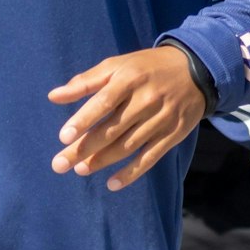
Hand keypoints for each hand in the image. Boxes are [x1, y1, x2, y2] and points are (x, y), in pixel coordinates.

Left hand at [48, 45, 207, 191]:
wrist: (196, 69)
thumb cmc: (146, 68)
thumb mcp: (117, 65)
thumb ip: (85, 81)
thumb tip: (53, 97)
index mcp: (129, 79)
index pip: (103, 102)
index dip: (83, 120)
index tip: (63, 137)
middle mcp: (146, 100)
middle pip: (111, 129)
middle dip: (83, 149)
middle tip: (60, 164)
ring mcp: (161, 119)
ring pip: (128, 146)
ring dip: (102, 161)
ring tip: (80, 170)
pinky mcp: (173, 134)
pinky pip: (150, 158)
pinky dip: (131, 173)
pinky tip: (112, 183)